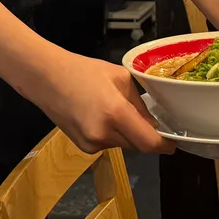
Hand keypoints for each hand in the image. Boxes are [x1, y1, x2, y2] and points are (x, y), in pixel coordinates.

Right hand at [29, 51, 173, 155]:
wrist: (45, 78)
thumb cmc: (83, 71)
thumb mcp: (120, 78)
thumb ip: (139, 103)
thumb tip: (153, 122)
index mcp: (115, 113)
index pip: (148, 142)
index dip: (163, 146)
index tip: (173, 144)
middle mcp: (104, 134)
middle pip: (137, 145)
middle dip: (144, 135)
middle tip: (143, 118)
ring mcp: (91, 144)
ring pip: (122, 145)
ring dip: (127, 134)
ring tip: (114, 110)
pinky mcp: (83, 147)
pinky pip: (107, 144)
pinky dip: (111, 134)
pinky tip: (100, 117)